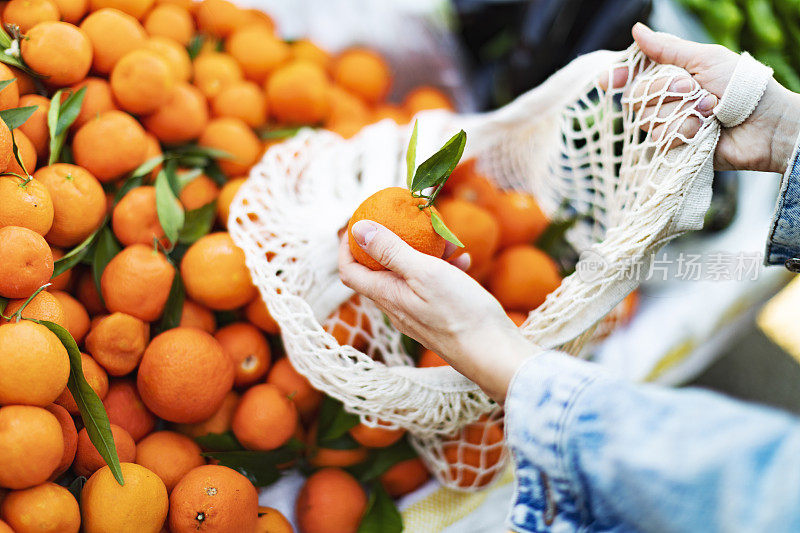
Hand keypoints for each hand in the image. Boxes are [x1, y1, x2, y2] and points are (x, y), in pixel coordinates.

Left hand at [338, 220, 536, 402]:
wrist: (493, 353)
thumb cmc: (459, 313)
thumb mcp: (423, 272)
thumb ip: (390, 250)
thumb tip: (357, 229)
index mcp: (386, 295)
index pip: (350, 270)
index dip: (348, 246)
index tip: (360, 223)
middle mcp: (396, 306)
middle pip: (381, 269)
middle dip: (394, 242)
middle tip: (411, 223)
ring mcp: (417, 313)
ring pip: (411, 275)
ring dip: (425, 253)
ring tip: (448, 242)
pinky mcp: (437, 316)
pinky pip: (432, 287)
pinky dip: (444, 269)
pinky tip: (463, 260)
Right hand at [630, 23, 799, 173]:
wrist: (765, 124)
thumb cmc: (741, 87)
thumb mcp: (704, 59)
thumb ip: (666, 48)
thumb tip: (635, 30)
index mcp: (672, 77)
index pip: (634, 77)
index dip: (619, 77)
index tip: (607, 80)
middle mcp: (668, 102)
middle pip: (637, 98)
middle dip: (666, 91)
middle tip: (694, 89)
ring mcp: (671, 126)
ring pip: (649, 121)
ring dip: (681, 114)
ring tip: (710, 113)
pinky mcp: (676, 149)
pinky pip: (662, 142)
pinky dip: (685, 133)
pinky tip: (705, 132)